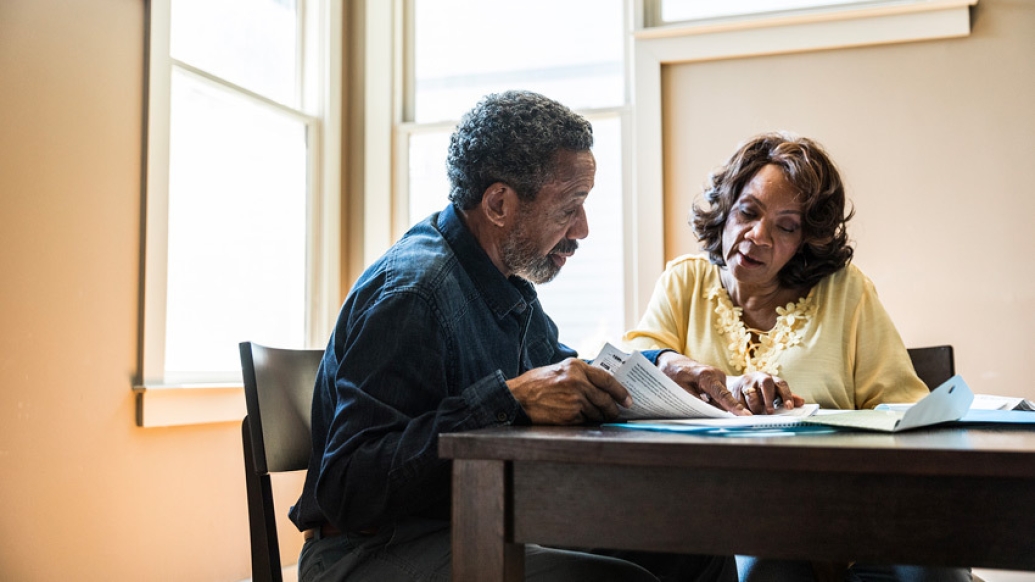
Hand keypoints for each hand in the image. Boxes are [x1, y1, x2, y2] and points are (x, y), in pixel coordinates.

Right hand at [506, 358, 632, 424]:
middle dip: (613, 409)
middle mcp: (577, 381)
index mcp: (576, 367)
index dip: (620, 391)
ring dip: (598, 417)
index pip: (607, 379)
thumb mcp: (559, 370)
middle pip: (605, 399)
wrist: (516, 398)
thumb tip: (600, 386)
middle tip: (617, 414)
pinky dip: (584, 422)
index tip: (628, 400)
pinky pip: (584, 421)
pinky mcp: (569, 416)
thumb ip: (579, 375)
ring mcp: (574, 399)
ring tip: (596, 418)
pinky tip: (577, 420)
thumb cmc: (535, 384)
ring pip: (596, 412)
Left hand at [655, 352, 748, 415]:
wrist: (672, 363)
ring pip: (721, 400)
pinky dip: (711, 401)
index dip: (734, 407)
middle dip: (716, 409)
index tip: (746, 416)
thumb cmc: (673, 374)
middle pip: (723, 400)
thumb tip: (711, 413)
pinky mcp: (718, 381)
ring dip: (712, 405)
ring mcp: (719, 378)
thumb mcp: (680, 389)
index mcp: (707, 376)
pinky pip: (718, 396)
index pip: (723, 395)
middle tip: (702, 410)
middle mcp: (718, 375)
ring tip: (696, 397)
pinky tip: (700, 397)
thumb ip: (696, 401)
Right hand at [728, 372, 805, 414]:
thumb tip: (801, 402)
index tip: (789, 407)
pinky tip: (747, 412)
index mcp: (772, 379)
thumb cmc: (762, 390)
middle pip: (766, 384)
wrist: (740, 384)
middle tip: (770, 412)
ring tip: (757, 413)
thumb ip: (787, 397)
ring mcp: (747, 382)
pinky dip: (744, 409)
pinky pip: (740, 401)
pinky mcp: (736, 388)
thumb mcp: (775, 392)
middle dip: (768, 399)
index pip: (781, 384)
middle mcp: (760, 377)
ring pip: (752, 395)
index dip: (786, 395)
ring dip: (755, 406)